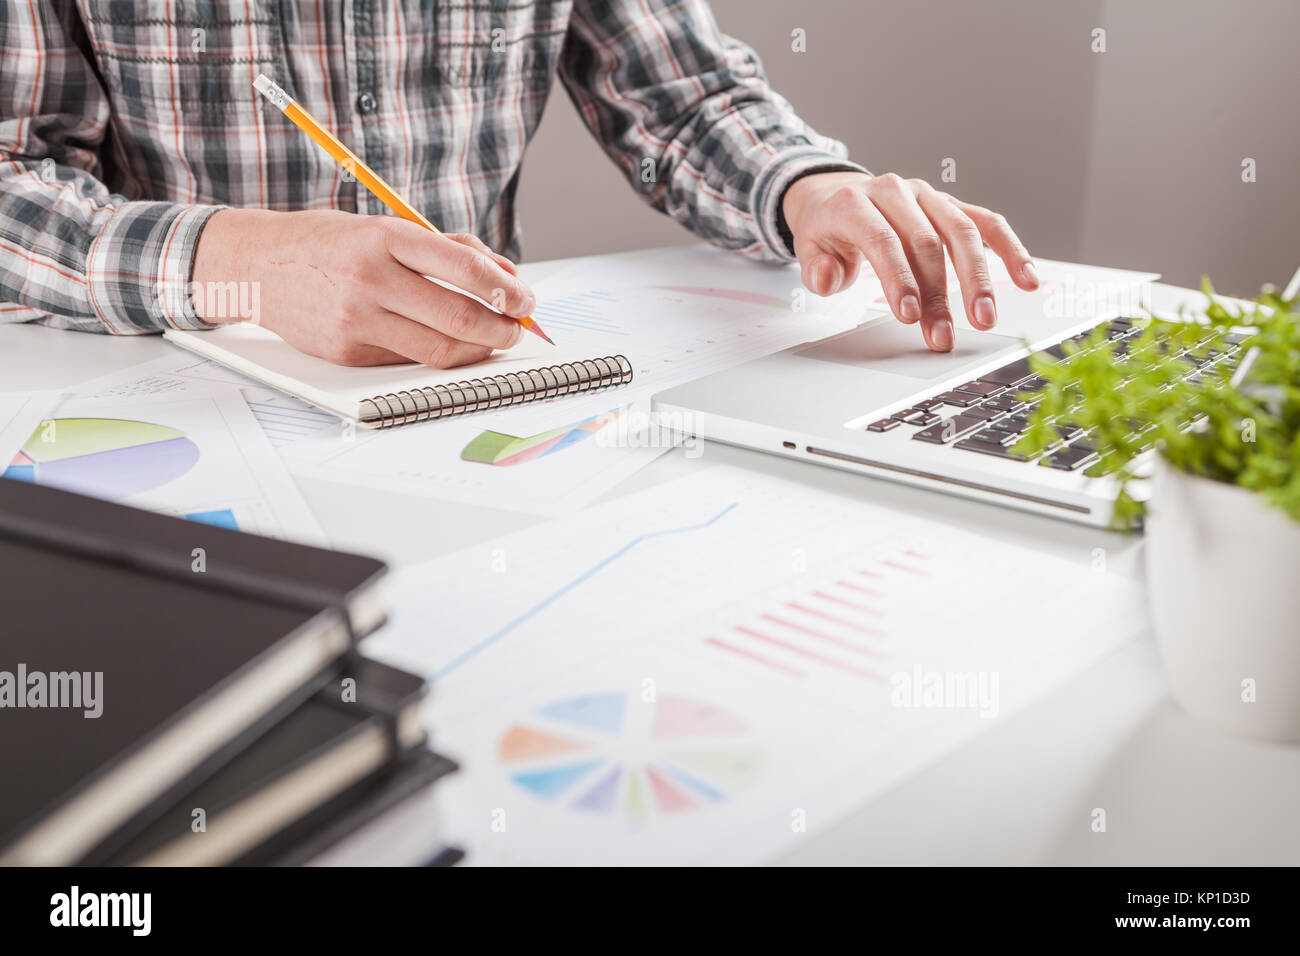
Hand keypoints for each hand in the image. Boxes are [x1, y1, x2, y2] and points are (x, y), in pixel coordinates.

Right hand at [191, 209, 535, 366]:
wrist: (255, 266)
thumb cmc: (331, 243)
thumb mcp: (387, 227)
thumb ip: (448, 249)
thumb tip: (506, 277)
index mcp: (384, 238)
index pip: (464, 268)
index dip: (506, 290)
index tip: (526, 301)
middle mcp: (370, 279)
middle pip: (459, 317)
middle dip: (502, 328)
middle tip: (518, 329)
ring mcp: (356, 320)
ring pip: (439, 349)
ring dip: (478, 349)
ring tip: (493, 339)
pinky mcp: (348, 352)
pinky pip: (409, 359)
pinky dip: (437, 352)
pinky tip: (445, 341)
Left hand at [782, 171, 1039, 351]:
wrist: (838, 196)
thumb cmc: (829, 230)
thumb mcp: (809, 250)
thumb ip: (818, 269)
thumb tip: (830, 280)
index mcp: (856, 203)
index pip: (884, 241)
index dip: (899, 279)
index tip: (910, 316)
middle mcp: (896, 193)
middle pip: (927, 243)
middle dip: (937, 294)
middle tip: (943, 335)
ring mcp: (927, 197)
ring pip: (962, 233)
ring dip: (977, 279)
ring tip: (984, 318)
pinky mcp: (951, 205)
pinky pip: (987, 223)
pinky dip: (1011, 250)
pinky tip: (1027, 279)